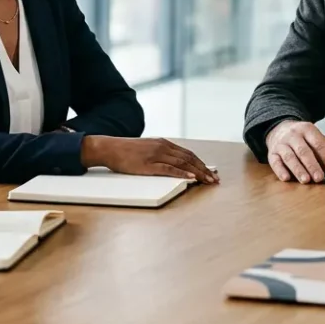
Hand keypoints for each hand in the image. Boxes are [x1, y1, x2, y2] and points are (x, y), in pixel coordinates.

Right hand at [82, 136, 217, 182]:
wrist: (110, 148)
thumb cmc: (126, 151)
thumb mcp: (147, 149)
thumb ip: (161, 154)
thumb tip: (174, 163)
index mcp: (164, 143)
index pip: (188, 153)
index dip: (201, 163)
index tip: (211, 172)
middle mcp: (163, 147)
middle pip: (189, 158)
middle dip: (204, 169)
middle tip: (215, 179)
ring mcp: (156, 155)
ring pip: (182, 163)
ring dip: (197, 172)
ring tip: (207, 180)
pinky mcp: (148, 165)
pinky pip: (169, 169)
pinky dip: (181, 172)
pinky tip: (190, 177)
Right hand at [264, 120, 324, 183]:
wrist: (280, 129)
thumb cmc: (304, 140)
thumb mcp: (319, 141)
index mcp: (308, 130)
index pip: (318, 144)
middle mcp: (293, 135)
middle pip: (303, 151)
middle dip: (312, 165)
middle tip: (320, 178)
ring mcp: (281, 144)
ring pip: (289, 157)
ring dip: (298, 169)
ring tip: (306, 180)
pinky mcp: (272, 153)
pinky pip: (275, 162)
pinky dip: (280, 170)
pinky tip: (287, 178)